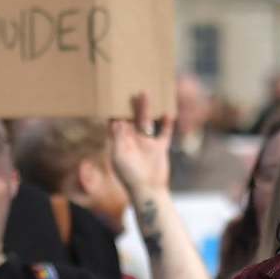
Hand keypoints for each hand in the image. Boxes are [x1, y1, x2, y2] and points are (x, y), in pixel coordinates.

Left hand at [109, 90, 172, 206]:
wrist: (148, 191)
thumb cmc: (129, 176)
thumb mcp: (119, 156)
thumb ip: (118, 138)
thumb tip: (116, 120)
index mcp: (119, 142)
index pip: (114, 122)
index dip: (113, 110)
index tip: (111, 95)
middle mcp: (132, 140)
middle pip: (131, 118)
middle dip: (130, 104)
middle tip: (131, 87)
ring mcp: (146, 143)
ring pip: (146, 121)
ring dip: (147, 108)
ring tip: (148, 92)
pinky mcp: (159, 148)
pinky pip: (164, 132)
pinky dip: (166, 123)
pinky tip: (168, 111)